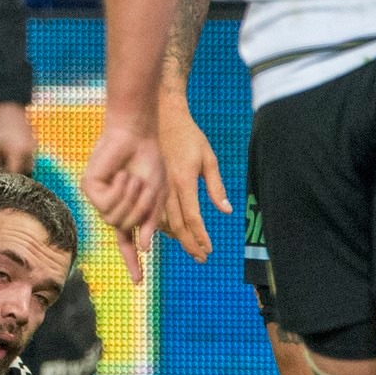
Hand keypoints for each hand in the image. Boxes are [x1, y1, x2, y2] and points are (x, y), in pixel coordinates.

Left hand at [0, 102, 35, 173]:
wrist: (10, 105)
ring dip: (16, 163)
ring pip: (27, 163)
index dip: (5, 175)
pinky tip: (7, 148)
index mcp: (19, 152)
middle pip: (24, 170)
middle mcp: (29, 151)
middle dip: (12, 170)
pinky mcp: (33, 142)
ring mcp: (33, 146)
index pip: (14, 172)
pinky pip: (27, 155)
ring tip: (3, 154)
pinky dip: (19, 156)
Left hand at [83, 118, 166, 284]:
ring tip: (131, 178)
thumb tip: (144, 248)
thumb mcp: (157, 197)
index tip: (138, 283)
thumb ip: (151, 222)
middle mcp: (111, 209)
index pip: (127, 244)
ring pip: (114, 219)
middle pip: (124, 228)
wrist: (137, 137)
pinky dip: (118, 191)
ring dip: (130, 199)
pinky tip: (118, 176)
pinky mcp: (89, 188)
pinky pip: (105, 204)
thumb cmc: (150, 163)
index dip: (133, 263)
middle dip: (140, 210)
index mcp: (128, 213)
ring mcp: (98, 199)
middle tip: (144, 186)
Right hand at [157, 92, 228, 260]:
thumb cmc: (188, 135)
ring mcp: (155, 185)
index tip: (208, 250)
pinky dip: (162, 224)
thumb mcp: (208, 158)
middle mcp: (166, 187)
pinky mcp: (149, 182)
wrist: (161, 116)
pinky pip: (153, 210)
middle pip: (176, 225)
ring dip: (176, 237)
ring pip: (161, 220)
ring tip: (189, 247)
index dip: (200, 237)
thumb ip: (216, 186)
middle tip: (200, 258)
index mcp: (182, 181)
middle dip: (189, 244)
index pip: (192, 218)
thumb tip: (225, 210)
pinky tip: (171, 230)